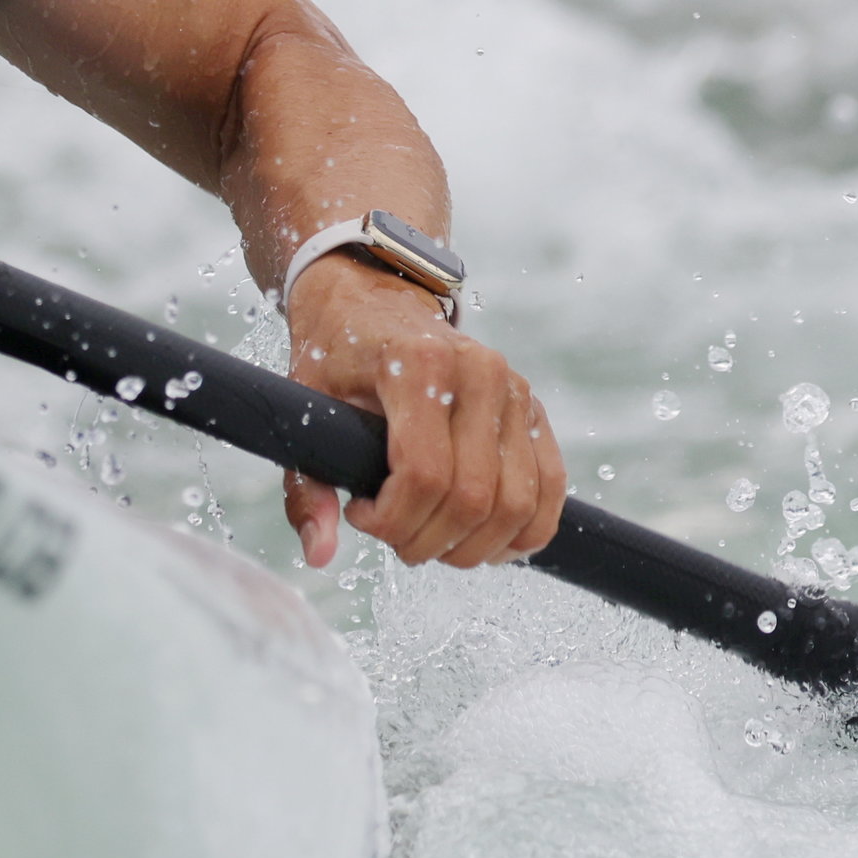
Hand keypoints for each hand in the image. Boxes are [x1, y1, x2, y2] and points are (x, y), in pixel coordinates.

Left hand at [278, 252, 564, 571]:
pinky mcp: (534, 409)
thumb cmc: (338, 358)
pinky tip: (485, 543)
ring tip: (433, 538)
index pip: (424, 475)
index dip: (393, 519)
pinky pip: (551, 489)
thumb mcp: (307, 411)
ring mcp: (515, 390)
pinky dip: (525, 531)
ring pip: (517, 504)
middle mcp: (479, 372)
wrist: (375, 301)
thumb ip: (307, 487)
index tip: (361, 513)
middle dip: (429, 541)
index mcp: (420, 364)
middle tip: (395, 537)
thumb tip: (320, 555)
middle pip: (472, 498)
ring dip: (474, 547)